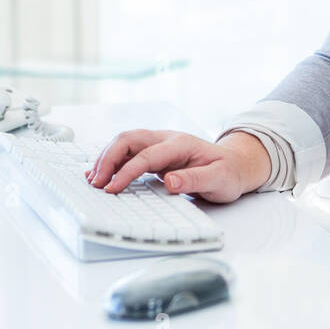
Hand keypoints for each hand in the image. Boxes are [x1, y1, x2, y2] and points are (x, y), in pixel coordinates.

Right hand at [86, 129, 268, 203]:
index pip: (146, 155)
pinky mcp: (155, 154)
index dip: (127, 172)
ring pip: (125, 143)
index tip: (113, 189)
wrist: (236, 165)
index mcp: (181, 144)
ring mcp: (159, 145)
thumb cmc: (228, 173)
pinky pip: (128, 153)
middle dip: (109, 159)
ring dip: (107, 158)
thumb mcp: (219, 180)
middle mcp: (166, 139)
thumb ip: (195, 180)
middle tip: (96, 183)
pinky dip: (112, 161)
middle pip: (129, 140)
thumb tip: (171, 181)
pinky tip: (101, 173)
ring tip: (93, 179)